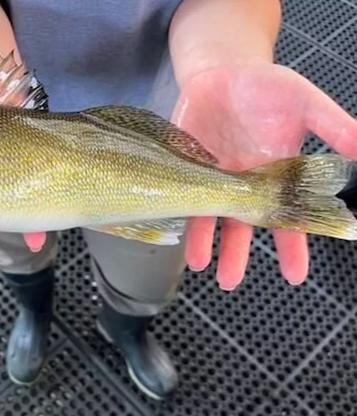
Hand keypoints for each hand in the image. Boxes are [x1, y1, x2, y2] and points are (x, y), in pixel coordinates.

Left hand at [171, 63, 356, 289]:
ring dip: (205, 242)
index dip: (292, 247)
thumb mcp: (306, 103)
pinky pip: (181, 192)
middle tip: (230, 282)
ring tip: (202, 265)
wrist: (223, 68)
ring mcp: (213, 175)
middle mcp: (243, 182)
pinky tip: (176, 227)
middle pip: (242, 226)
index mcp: (275, 175)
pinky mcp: (186, 163)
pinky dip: (180, 209)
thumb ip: (334, 128)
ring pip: (209, 216)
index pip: (286, 218)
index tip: (294, 275)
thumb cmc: (267, 86)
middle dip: (237, 255)